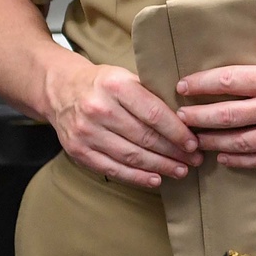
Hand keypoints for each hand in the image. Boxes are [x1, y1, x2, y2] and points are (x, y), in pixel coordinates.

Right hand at [43, 56, 200, 187]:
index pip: (153, 113)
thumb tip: (187, 118)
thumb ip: (151, 94)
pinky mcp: (78, 151)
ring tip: (180, 170)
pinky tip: (155, 179)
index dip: (177, 131)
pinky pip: (112, 168)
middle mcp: (99, 109)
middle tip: (193, 159)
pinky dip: (136, 176)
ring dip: (160, 166)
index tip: (194, 142)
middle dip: (173, 151)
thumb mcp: (126, 77)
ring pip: (130, 155)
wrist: (61, 89)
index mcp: (115, 86)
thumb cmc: (104, 84)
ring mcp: (85, 132)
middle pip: (144, 137)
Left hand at [175, 54, 255, 167]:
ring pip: (239, 142)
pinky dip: (238, 161)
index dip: (201, 85)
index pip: (229, 81)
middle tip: (180, 117)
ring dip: (213, 142)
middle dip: (198, 117)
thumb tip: (225, 83)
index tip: (183, 86)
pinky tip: (223, 157)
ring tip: (195, 140)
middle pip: (227, 115)